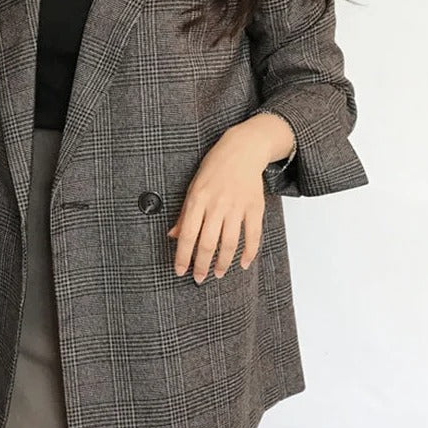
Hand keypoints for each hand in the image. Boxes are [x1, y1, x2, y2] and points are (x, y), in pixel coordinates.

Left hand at [167, 125, 271, 282]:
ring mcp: (237, 207)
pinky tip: (243, 264)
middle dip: (201, 265)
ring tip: (217, 273)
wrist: (242, 150)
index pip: (187, 235)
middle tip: (198, 278)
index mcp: (198, 199)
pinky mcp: (254, 208)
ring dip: (223, 263)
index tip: (180, 270)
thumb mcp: (193, 187)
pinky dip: (248, 253)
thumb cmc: (214, 168)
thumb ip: (184, 214)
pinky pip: (253, 235)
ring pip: (229, 243)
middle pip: (207, 243)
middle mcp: (217, 205)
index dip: (182, 256)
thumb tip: (173, 236)